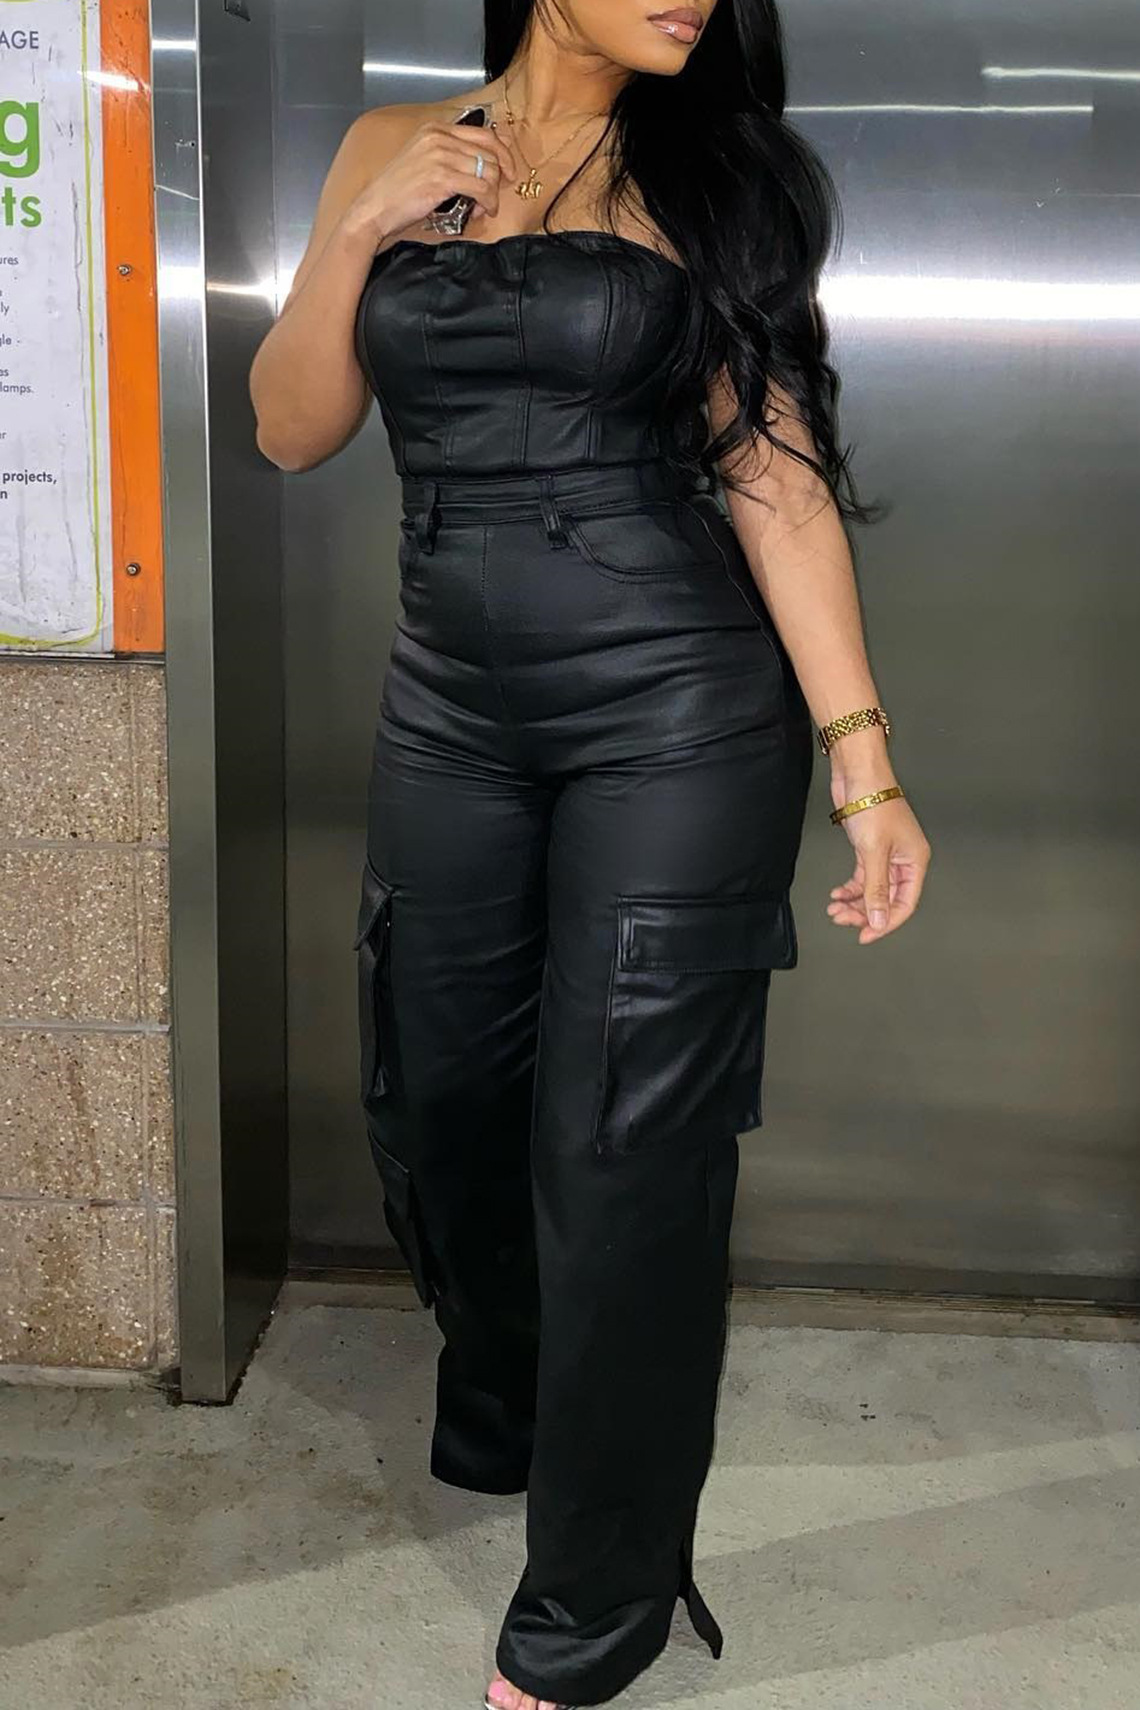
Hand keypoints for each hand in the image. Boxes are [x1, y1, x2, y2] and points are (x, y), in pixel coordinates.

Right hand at [344, 114, 521, 252]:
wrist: (375, 208)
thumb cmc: (399, 191)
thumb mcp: (424, 160)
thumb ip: (450, 154)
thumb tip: (484, 163)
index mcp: (436, 129)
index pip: (485, 133)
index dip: (504, 153)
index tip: (509, 171)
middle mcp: (439, 137)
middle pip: (490, 152)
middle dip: (499, 177)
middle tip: (493, 196)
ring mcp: (440, 156)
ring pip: (489, 171)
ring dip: (492, 194)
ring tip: (483, 207)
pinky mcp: (442, 178)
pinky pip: (481, 188)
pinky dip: (487, 203)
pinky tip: (481, 211)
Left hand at [826, 757, 930, 943]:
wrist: (858, 774)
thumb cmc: (873, 803)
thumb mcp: (874, 852)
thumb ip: (876, 889)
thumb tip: (880, 920)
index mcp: (915, 861)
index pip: (904, 903)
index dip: (886, 922)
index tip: (865, 935)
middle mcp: (903, 861)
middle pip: (887, 899)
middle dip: (864, 912)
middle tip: (842, 920)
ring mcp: (886, 855)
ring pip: (872, 890)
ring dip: (854, 902)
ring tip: (834, 909)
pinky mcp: (869, 849)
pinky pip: (862, 878)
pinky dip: (850, 888)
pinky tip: (837, 894)